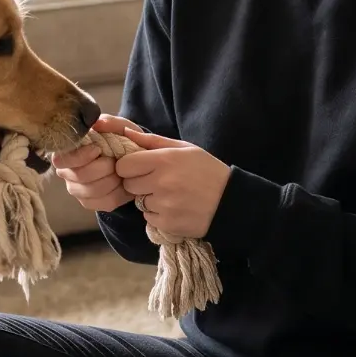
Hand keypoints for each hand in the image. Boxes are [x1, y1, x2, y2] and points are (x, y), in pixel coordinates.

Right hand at [53, 115, 139, 212]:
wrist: (133, 162)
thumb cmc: (120, 141)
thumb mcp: (120, 127)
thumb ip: (111, 122)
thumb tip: (98, 124)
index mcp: (67, 152)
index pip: (61, 160)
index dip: (80, 156)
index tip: (98, 149)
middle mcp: (66, 172)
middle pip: (80, 176)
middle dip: (103, 168)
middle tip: (116, 161)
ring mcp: (76, 189)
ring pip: (93, 190)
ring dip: (112, 180)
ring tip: (121, 171)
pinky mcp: (89, 203)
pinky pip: (104, 203)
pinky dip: (118, 193)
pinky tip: (122, 184)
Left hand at [111, 126, 230, 240]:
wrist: (231, 202)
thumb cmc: (207, 171)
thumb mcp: (185, 149)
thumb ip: (153, 141)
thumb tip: (125, 133)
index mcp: (164, 160)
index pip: (124, 165)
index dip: (129, 167)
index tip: (140, 168)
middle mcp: (161, 183)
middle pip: (128, 185)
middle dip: (139, 183)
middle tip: (158, 182)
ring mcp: (164, 205)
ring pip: (139, 202)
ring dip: (149, 199)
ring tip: (171, 195)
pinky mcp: (167, 223)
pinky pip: (149, 217)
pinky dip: (158, 214)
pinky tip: (175, 207)